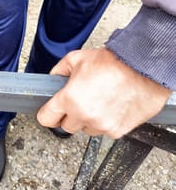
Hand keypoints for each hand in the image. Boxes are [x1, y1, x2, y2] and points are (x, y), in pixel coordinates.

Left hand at [37, 48, 170, 138]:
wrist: (143, 67)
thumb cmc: (113, 62)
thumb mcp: (76, 58)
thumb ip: (59, 71)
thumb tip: (53, 79)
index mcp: (69, 99)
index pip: (46, 119)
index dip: (47, 114)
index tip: (51, 111)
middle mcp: (84, 116)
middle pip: (66, 126)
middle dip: (69, 115)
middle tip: (79, 101)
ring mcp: (102, 125)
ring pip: (86, 129)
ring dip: (88, 119)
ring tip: (99, 101)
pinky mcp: (118, 130)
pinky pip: (105, 131)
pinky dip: (106, 122)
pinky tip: (111, 106)